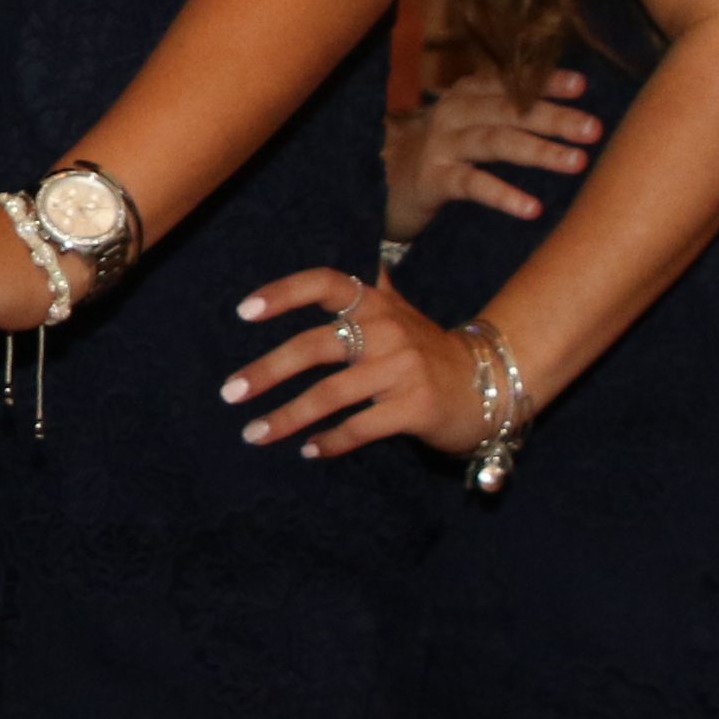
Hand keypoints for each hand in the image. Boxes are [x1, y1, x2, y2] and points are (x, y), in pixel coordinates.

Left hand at [222, 263, 487, 458]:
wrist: (488, 385)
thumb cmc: (427, 350)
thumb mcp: (399, 312)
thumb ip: (365, 291)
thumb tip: (328, 268)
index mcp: (377, 303)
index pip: (326, 283)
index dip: (284, 293)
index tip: (243, 311)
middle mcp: (388, 330)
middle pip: (315, 346)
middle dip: (266, 371)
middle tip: (230, 392)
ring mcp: (403, 369)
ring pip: (330, 394)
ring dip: (286, 417)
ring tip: (253, 433)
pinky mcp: (415, 408)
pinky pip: (359, 427)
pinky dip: (330, 442)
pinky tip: (309, 450)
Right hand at [390, 68, 596, 241]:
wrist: (388, 184)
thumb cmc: (446, 151)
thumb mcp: (473, 122)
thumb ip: (509, 110)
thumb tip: (571, 110)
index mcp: (467, 93)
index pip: (510, 82)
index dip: (545, 82)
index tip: (582, 86)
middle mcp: (453, 112)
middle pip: (509, 110)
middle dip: (554, 117)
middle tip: (594, 129)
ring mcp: (441, 145)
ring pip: (495, 141)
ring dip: (538, 150)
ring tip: (577, 162)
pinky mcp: (433, 179)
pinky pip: (473, 185)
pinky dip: (504, 195)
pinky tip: (532, 208)